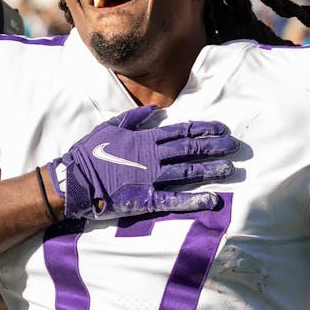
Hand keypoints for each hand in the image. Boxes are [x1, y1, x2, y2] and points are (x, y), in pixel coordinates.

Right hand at [48, 105, 236, 219]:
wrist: (74, 181)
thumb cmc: (89, 154)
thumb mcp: (110, 128)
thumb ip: (134, 118)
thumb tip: (153, 109)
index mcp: (145, 139)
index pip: (181, 131)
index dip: (204, 129)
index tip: (222, 128)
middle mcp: (153, 156)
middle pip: (190, 149)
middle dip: (215, 146)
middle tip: (235, 146)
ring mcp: (151, 178)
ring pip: (187, 171)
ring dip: (210, 169)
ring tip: (230, 169)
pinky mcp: (146, 199)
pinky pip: (175, 199)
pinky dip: (194, 200)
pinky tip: (212, 200)